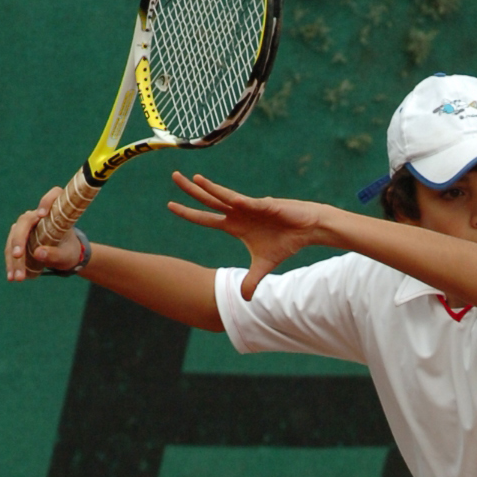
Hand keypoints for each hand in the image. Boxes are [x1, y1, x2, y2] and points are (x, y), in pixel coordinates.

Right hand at [5, 189, 79, 281]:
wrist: (64, 256)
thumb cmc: (69, 251)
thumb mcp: (66, 256)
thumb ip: (55, 254)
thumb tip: (38, 253)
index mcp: (55, 213)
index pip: (54, 195)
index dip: (47, 201)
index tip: (42, 214)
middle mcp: (37, 216)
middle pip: (24, 222)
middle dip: (19, 240)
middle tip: (19, 256)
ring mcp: (25, 226)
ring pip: (14, 238)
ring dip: (14, 258)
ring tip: (17, 277)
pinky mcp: (18, 238)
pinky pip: (11, 249)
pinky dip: (11, 263)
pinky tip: (12, 277)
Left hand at [169, 173, 324, 299]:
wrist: (307, 229)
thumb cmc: (285, 241)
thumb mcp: (264, 265)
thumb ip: (251, 280)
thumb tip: (244, 299)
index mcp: (234, 225)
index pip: (206, 218)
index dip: (189, 213)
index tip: (170, 206)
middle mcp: (238, 213)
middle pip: (209, 201)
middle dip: (191, 191)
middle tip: (173, 176)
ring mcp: (250, 207)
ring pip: (225, 197)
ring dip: (210, 188)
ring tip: (193, 178)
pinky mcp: (265, 205)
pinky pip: (248, 203)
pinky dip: (238, 201)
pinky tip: (229, 197)